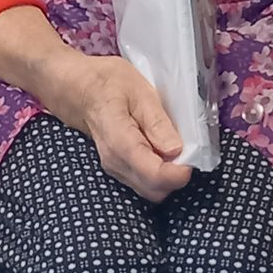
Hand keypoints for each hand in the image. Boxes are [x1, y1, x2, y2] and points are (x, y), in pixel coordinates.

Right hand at [50, 50, 189, 201]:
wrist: (78, 88)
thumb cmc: (108, 83)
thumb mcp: (139, 90)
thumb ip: (157, 122)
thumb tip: (176, 150)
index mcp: (120, 142)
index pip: (152, 174)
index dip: (177, 174)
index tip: (193, 159)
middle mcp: (115, 163)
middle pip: (154, 190)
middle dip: (176, 176)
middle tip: (189, 150)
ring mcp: (114, 169)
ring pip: (150, 190)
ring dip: (169, 176)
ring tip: (176, 147)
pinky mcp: (118, 170)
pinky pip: (144, 183)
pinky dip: (159, 174)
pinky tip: (163, 150)